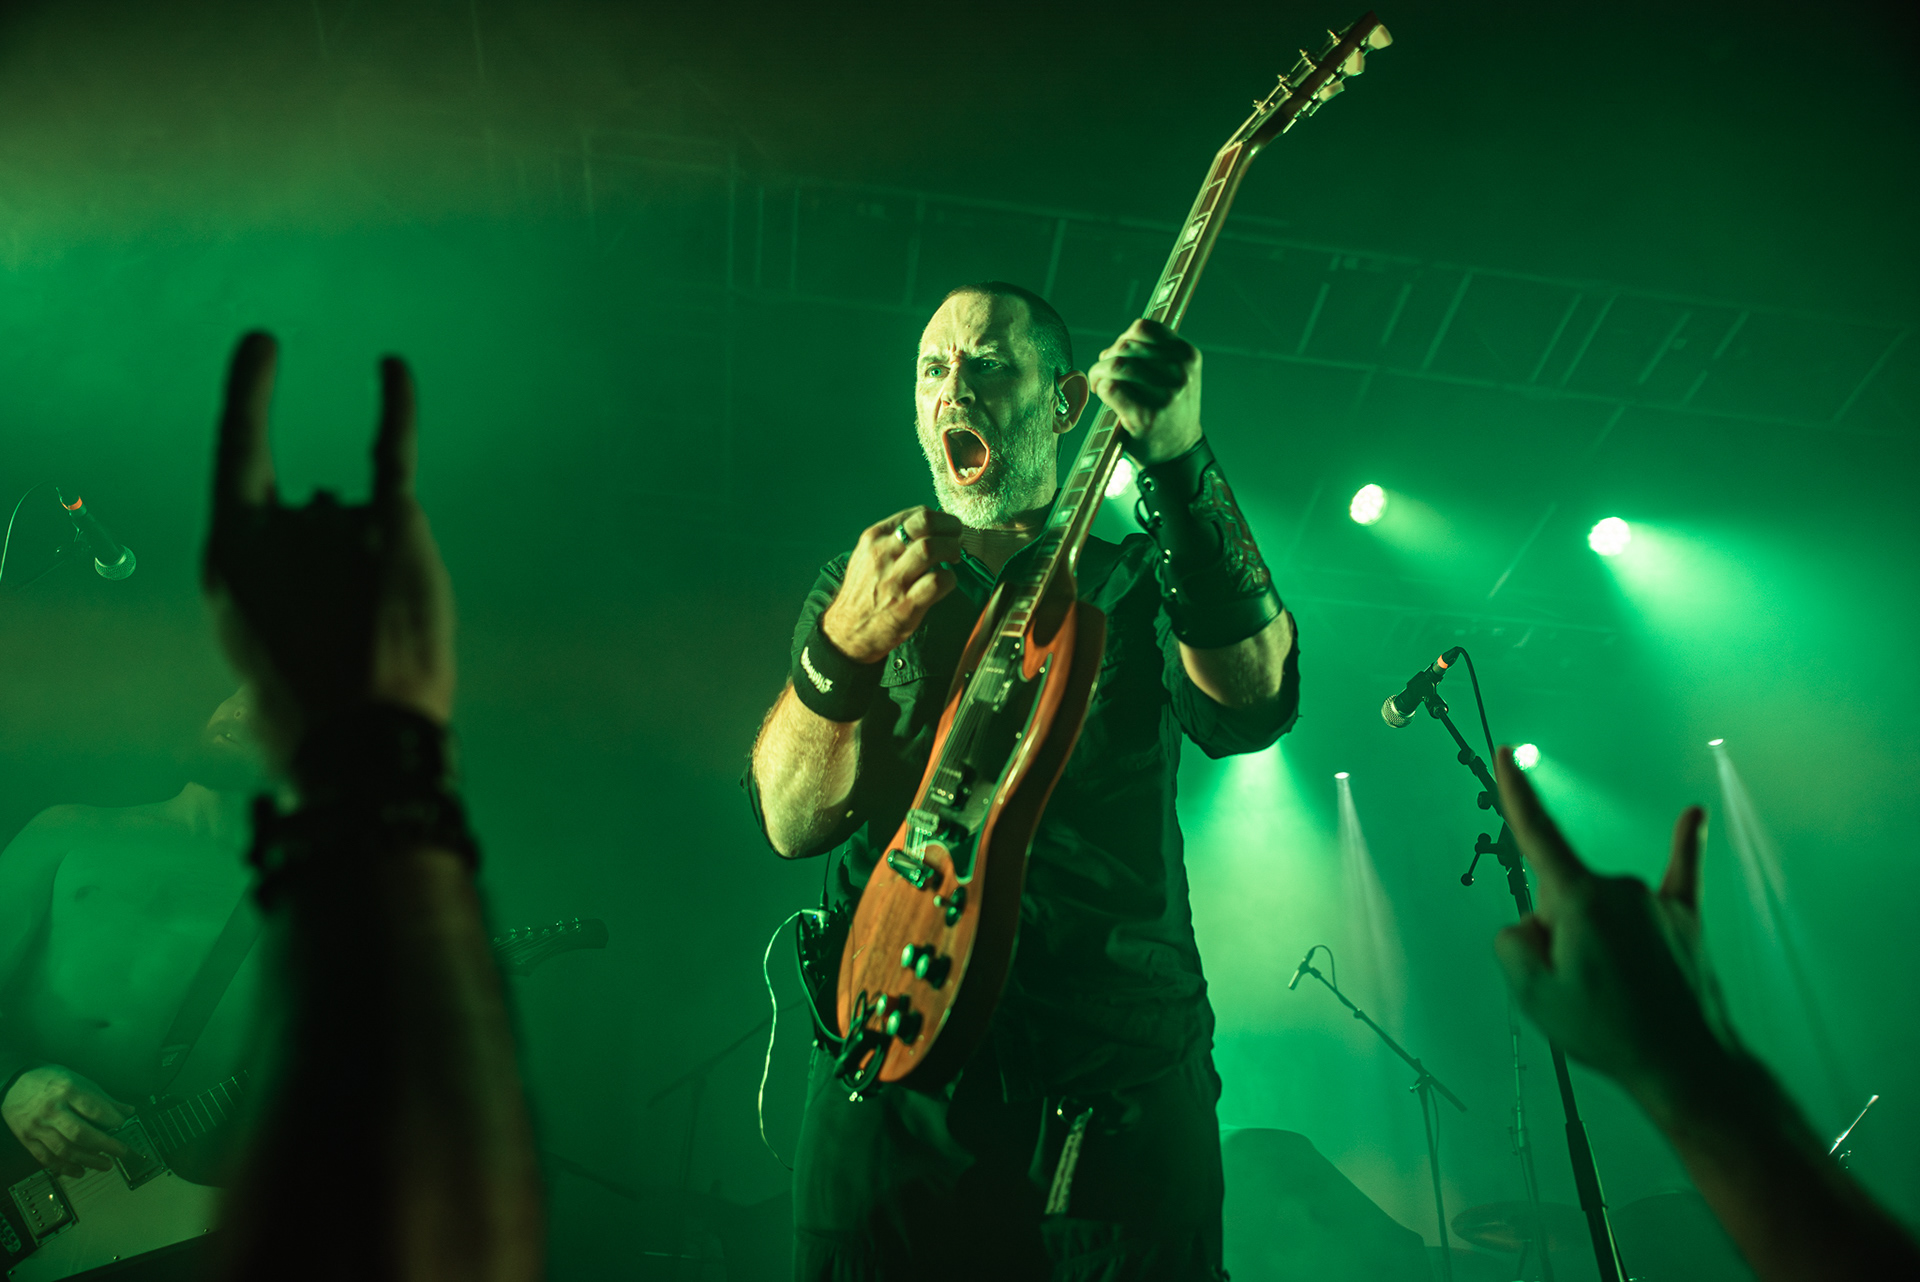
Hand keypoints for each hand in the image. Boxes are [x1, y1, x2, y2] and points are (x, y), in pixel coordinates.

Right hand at [2, 1065, 134, 1177]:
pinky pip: (46, 1158)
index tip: (125, 1127)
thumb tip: (128, 1111)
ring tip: (106, 1164)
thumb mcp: (79, 1080)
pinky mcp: (27, 1139)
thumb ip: (103, 1098)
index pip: (94, 1109)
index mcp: (67, 1091)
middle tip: (122, 1152)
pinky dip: (64, 1167)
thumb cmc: (49, 1080)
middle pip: (80, 1133)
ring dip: (88, 1160)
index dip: (113, 1121)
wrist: (13, 1082)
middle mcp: (52, 1110)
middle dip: (105, 1146)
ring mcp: (37, 1127)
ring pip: (64, 1149)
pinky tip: (80, 1171)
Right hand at [203, 332, 454, 772]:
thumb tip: (334, 511)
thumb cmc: (313, 709)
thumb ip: (288, 571)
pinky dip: (396, 409)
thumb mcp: (269, 642)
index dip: (250, 397)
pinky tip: (393, 366)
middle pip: (316, 517)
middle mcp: (278, 528)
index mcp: (229, 558)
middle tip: (347, 642)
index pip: (236, 456)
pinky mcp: (396, 530)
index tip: (263, 343)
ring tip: (372, 634)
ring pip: (358, 523)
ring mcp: (335, 523)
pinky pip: (393, 453)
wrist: (364, 745)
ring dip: (372, 569)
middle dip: (339, 572)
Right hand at [821, 506, 962, 663]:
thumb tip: (928, 527)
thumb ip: (892, 540)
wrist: (847, 632)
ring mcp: (894, 580)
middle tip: (957, 538)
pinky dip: (950, 578)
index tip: (946, 529)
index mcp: (874, 539)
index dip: (940, 519)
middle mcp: (882, 555)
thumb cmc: (863, 593)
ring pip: (932, 548)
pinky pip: (939, 581)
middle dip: (949, 527)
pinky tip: (947, 582)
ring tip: (954, 558)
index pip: (916, 514)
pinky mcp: (906, 604)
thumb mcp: (867, 557)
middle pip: (925, 523)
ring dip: (952, 549)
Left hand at [1087, 318, 1202, 463]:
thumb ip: (1153, 352)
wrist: (1178, 451)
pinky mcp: (1146, 415)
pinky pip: (1111, 388)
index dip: (1122, 339)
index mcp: (1187, 355)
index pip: (1143, 328)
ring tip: (1099, 384)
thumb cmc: (1169, 410)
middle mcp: (1180, 372)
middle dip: (1106, 358)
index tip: (1117, 355)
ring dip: (1099, 373)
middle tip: (1102, 374)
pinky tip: (1104, 397)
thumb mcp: (1176, 374)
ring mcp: (1165, 394)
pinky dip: (1101, 389)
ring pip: (1116, 365)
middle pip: (1125, 346)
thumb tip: (1116, 344)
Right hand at [1493, 748, 1739, 1110]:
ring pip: (1602, 905)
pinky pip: (1682, 872)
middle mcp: (1620, 887)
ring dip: (1596, 938)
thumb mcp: (1531, 994)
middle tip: (1578, 985)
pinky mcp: (1686, 920)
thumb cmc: (1606, 1031)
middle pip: (1563, 892)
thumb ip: (1512, 943)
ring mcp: (1657, 902)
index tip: (1506, 754)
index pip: (1537, 835)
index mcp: (1579, 899)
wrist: (1685, 1066)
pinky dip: (1685, 844)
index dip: (1516, 794)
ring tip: (1613, 992)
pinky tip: (1694, 815)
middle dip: (1558, 930)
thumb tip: (1531, 925)